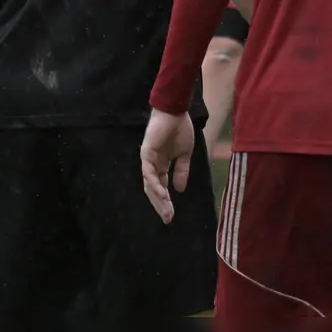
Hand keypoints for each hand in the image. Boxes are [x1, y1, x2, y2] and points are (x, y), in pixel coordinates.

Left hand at [139, 109, 195, 223]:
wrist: (177, 112)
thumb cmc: (180, 130)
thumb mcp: (184, 155)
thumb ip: (181, 171)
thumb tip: (180, 190)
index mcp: (161, 165)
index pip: (161, 187)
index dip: (165, 202)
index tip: (171, 216)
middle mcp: (152, 164)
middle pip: (153, 189)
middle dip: (160, 205)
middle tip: (167, 219)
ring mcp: (148, 158)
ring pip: (149, 183)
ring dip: (158, 198)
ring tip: (166, 211)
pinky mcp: (146, 151)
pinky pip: (148, 170)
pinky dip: (154, 183)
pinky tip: (162, 193)